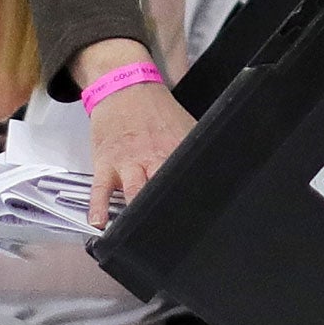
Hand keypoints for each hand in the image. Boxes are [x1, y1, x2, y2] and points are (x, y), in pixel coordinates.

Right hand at [86, 80, 194, 228]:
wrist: (124, 89)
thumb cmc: (157, 114)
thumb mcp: (186, 128)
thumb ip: (198, 152)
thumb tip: (224, 174)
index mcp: (178, 150)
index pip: (191, 179)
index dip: (196, 201)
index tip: (202, 222)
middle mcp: (154, 157)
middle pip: (163, 189)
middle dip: (167, 212)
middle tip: (170, 235)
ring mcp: (128, 161)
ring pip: (135, 191)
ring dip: (136, 213)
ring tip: (137, 235)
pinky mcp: (106, 162)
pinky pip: (101, 188)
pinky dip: (99, 206)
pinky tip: (99, 222)